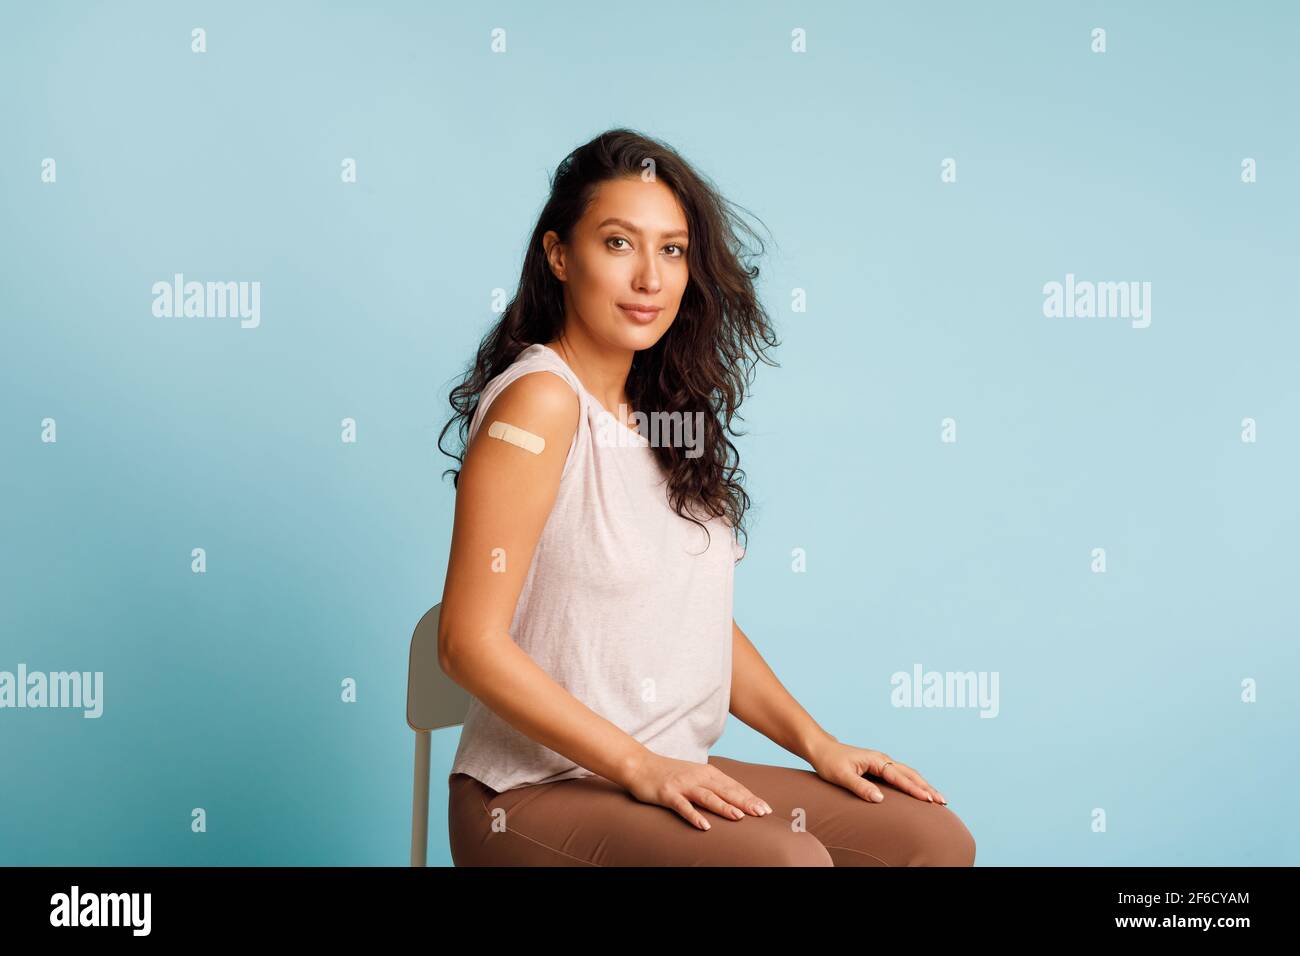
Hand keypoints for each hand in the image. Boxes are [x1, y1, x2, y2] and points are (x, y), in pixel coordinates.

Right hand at [621, 752, 773, 829]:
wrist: (640, 765)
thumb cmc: (669, 773)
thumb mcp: (694, 776)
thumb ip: (712, 785)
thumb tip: (733, 800)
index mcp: (707, 772)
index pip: (733, 786)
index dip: (750, 797)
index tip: (766, 809)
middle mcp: (698, 777)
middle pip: (725, 790)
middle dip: (745, 802)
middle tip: (762, 813)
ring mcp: (683, 785)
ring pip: (707, 796)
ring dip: (724, 807)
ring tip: (739, 817)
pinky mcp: (668, 794)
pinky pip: (683, 806)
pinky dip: (694, 816)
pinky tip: (705, 826)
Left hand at [807, 739, 947, 805]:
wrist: (821, 749)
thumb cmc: (829, 762)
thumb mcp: (841, 776)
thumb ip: (860, 787)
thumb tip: (880, 799)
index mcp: (876, 760)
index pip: (900, 777)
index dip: (915, 789)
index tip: (929, 800)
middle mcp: (882, 760)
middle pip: (910, 774)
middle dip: (927, 788)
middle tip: (943, 801)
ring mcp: (881, 763)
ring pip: (908, 774)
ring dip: (923, 785)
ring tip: (937, 799)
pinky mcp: (878, 768)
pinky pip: (900, 776)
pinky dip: (913, 783)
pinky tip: (919, 792)